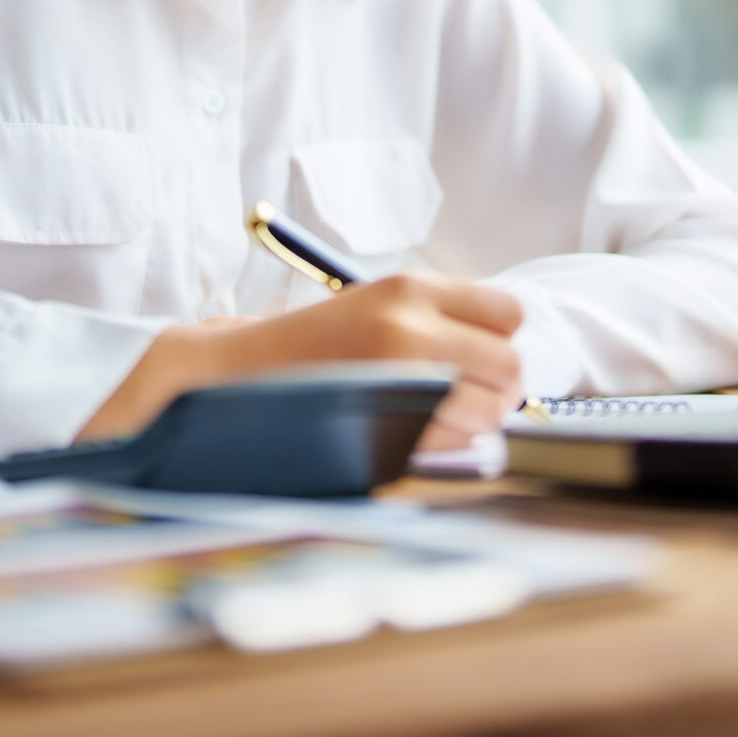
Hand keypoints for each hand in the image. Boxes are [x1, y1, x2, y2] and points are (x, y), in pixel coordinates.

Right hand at [77, 274, 524, 450]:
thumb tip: (498, 350)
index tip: (477, 356)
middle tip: (465, 398)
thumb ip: (433, 321)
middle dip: (498, 388)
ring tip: (432, 419)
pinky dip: (448, 448)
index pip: (510, 312)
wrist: (224, 376)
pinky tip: (409, 438)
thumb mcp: (372, 309)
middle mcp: (413, 326)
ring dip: (476, 421)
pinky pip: (458, 445)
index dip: (499, 340)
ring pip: (492, 411)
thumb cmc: (302, 350)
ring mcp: (402, 378)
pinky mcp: (389, 426)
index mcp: (409, 288)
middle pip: (512, 365)